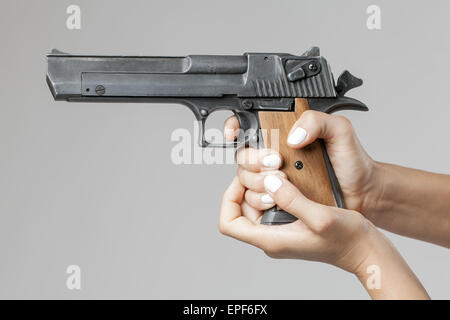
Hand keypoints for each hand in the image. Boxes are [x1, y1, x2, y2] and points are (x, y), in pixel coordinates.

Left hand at [219, 174, 374, 272]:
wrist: (363, 249)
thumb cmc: (346, 239)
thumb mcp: (320, 216)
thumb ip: (292, 200)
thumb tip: (269, 183)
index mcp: (271, 239)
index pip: (229, 223)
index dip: (229, 199)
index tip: (244, 181)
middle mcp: (270, 237)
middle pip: (239, 210)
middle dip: (247, 187)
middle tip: (266, 172)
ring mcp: (278, 232)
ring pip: (253, 206)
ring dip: (260, 187)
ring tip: (277, 174)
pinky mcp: (288, 225)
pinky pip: (268, 206)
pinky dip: (273, 190)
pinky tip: (287, 181)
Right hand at [224, 111, 381, 214]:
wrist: (362, 193)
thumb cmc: (352, 161)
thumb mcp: (340, 131)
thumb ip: (317, 121)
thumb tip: (292, 137)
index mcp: (285, 134)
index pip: (249, 124)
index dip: (235, 126)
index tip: (234, 133)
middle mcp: (274, 155)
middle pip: (242, 155)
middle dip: (253, 159)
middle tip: (277, 163)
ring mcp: (274, 178)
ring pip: (245, 178)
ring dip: (257, 181)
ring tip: (282, 183)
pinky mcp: (276, 198)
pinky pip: (254, 199)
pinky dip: (260, 199)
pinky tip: (276, 199)